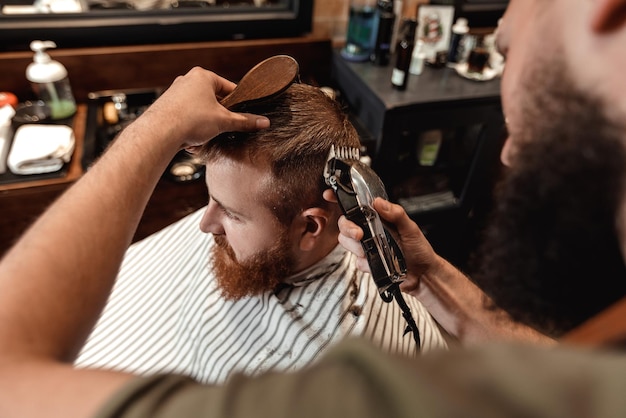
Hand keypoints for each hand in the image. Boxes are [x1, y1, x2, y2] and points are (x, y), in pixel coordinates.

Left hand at [141, 67, 269, 149]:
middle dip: (218, 116)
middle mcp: (187, 80)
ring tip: (204, 135)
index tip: (242, 114)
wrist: (159, 132)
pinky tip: (191, 139)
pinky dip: (191, 128)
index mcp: (203, 76)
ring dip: (205, 124)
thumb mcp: (224, 121)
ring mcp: (175, 93)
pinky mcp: (166, 106)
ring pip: (199, 110)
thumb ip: (245, 121)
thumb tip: (263, 122)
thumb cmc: (190, 120)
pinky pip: (186, 117)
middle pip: (213, 100)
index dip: (237, 103)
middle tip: (222, 128)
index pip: (228, 87)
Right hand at [328, 192, 438, 292]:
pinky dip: (366, 263)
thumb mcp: (410, 228)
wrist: (422, 274)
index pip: (355, 205)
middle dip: (348, 228)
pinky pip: (356, 261)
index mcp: (377, 217)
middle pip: (344, 224)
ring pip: (346, 243)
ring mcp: (366, 246)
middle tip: (359, 235)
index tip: (330, 195)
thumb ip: (396, 214)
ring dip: (357, 247)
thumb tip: (378, 202)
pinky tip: (378, 262)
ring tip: (374, 250)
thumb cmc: (419, 249)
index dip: (339, 199)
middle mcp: (368, 230)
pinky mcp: (366, 261)